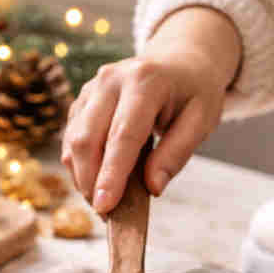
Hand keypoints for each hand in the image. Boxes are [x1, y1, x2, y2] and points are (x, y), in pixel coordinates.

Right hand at [61, 7, 239, 213]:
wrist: (180, 59)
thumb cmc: (194, 92)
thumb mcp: (202, 120)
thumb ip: (176, 153)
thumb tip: (152, 188)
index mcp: (145, 81)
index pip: (123, 136)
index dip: (112, 175)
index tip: (105, 207)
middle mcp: (111, 80)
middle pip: (87, 138)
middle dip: (90, 181)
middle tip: (107, 213)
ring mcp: (92, 87)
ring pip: (73, 140)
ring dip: (83, 176)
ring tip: (105, 200)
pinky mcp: (83, 98)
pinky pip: (72, 136)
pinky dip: (81, 164)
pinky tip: (98, 179)